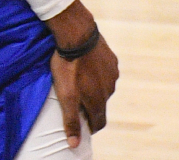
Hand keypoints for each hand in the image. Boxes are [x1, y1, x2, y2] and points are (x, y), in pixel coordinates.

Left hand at [45, 0, 118, 146]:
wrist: (77, 34)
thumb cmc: (67, 65)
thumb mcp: (65, 95)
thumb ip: (71, 120)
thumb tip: (74, 144)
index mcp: (98, 100)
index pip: (99, 122)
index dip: (90, 126)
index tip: (83, 126)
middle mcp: (109, 89)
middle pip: (101, 104)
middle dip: (91, 106)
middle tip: (78, 101)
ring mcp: (112, 73)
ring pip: (104, 87)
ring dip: (95, 88)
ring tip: (80, 81)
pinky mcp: (112, 59)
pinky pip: (106, 71)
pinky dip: (98, 73)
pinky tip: (87, 66)